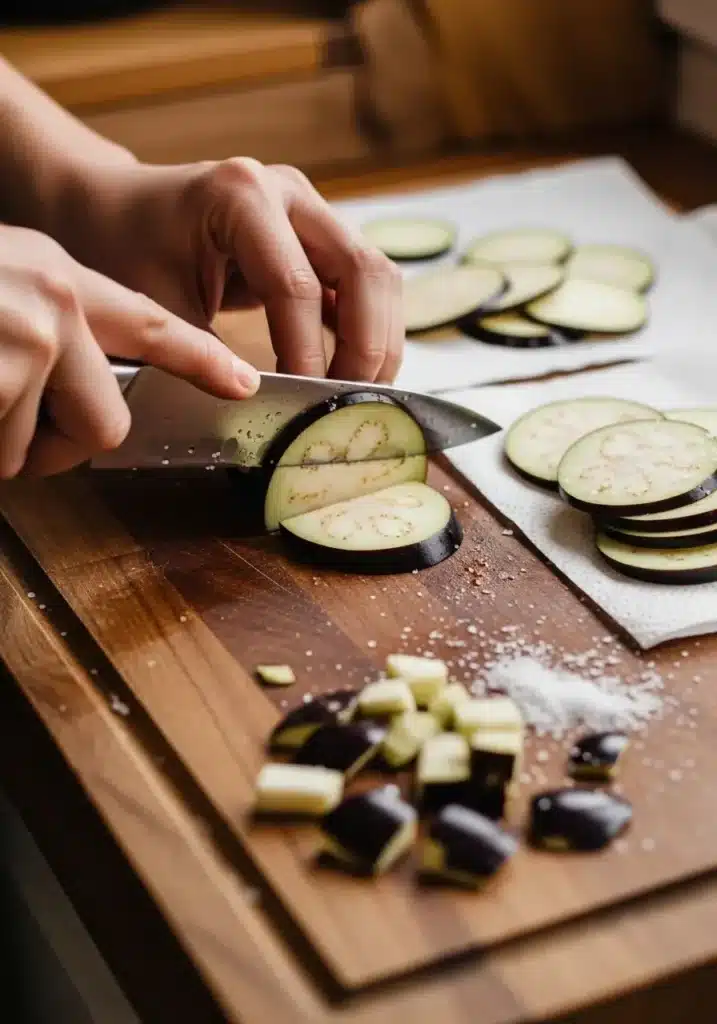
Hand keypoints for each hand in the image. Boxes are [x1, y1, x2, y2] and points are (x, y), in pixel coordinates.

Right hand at [0, 224, 259, 478]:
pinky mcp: (1, 379)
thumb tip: (124, 389)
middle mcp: (57, 300)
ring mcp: (30, 337)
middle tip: (12, 422)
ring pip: (51, 449)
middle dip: (61, 441)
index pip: (149, 327)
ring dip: (10, 446)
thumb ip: (74, 334)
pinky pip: (10, 459)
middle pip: (107, 423)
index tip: (243, 385)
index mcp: (63, 280)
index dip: (199, 361)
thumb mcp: (13, 290)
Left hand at [64, 157, 404, 382]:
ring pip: (378, 275)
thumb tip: (261, 406)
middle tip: (349, 403)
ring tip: (359, 393)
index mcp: (242, 196)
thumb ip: (208, 356)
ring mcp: (310, 209)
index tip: (307, 404)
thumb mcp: (155, 307)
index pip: (299, 287)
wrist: (115, 210)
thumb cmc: (124, 249)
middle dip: (366, 346)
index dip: (310, 354)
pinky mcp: (318, 235)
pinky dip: (366, 329)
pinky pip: (362, 284)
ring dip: (378, 339)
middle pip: (364, 270)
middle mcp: (288, 192)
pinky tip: (353, 371)